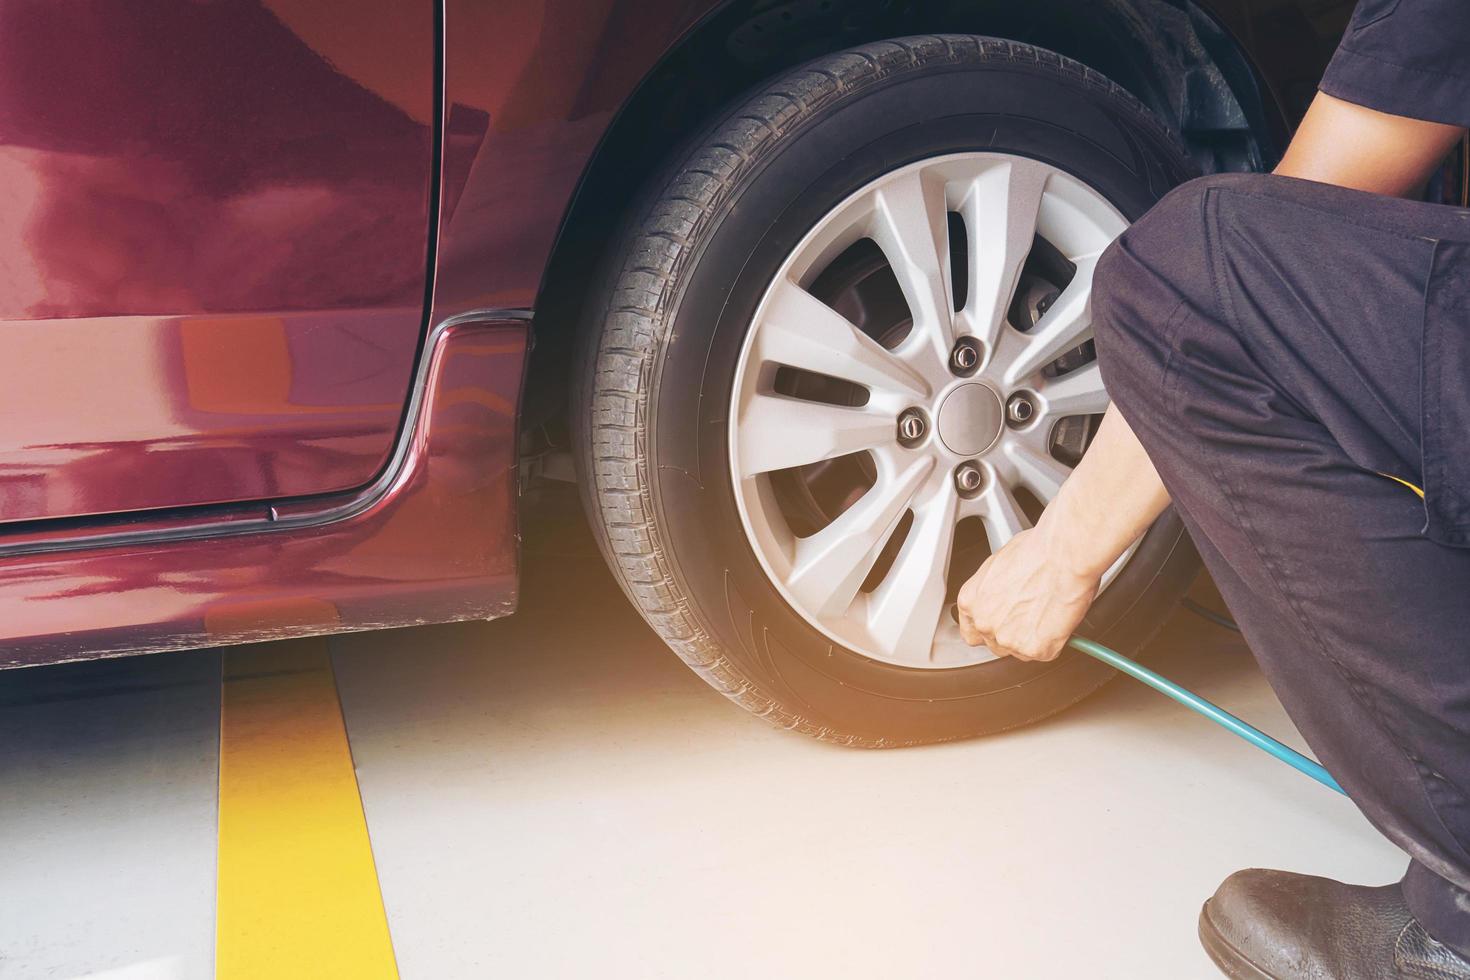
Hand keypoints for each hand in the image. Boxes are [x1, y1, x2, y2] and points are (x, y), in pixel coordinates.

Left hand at [955, 526, 1100, 661]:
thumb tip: (1004, 598)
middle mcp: (984, 623)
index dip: (989, 630)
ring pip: (1020, 651)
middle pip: (995, 644)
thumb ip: (994, 592)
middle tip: (1030, 616)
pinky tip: (1058, 619)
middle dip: (1013, 634)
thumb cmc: (1038, 552)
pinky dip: (1054, 642)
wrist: (1064, 556)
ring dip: (1032, 639)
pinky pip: (1045, 653)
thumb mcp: (1000, 566)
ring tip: (1047, 612)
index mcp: (970, 601)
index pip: (971, 631)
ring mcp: (1008, 640)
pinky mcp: (1034, 650)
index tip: (1001, 626)